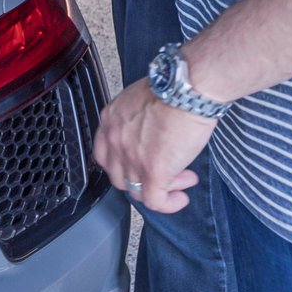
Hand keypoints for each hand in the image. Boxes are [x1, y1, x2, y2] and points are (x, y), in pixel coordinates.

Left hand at [93, 79, 216, 213]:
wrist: (187, 89)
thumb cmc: (173, 87)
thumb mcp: (141, 98)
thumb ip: (137, 118)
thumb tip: (150, 130)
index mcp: (110, 120)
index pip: (104, 154)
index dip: (123, 164)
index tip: (141, 164)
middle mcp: (114, 140)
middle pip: (118, 175)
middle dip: (143, 177)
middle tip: (167, 171)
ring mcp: (131, 158)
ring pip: (137, 190)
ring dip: (162, 188)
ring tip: (183, 179)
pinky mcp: (152, 172)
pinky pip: (155, 201)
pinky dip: (169, 204)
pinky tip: (181, 197)